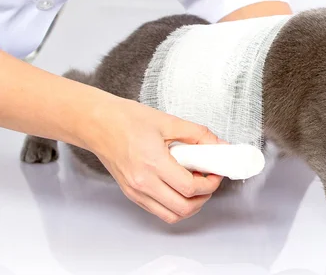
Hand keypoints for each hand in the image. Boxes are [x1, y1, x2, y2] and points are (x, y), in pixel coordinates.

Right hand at [82, 97, 224, 223]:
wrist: (97, 124)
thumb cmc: (126, 120)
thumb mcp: (168, 121)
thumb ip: (198, 134)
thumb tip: (218, 145)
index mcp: (153, 163)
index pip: (189, 187)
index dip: (209, 183)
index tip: (215, 173)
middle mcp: (143, 183)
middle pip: (183, 208)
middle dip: (204, 197)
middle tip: (209, 181)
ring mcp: (136, 191)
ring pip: (171, 215)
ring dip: (190, 206)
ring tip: (196, 187)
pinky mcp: (131, 194)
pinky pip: (158, 211)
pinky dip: (174, 206)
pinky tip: (179, 188)